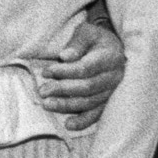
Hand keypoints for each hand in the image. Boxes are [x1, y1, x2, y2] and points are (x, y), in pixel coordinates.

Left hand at [28, 16, 124, 131]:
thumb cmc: (95, 39)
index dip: (64, 72)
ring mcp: (112, 91)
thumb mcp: (86, 32)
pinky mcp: (108, 101)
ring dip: (67, 105)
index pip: (85, 68)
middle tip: (42, 91)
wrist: (113, 48)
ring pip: (89, 102)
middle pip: (87, 87)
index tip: (46, 71)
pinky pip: (97, 114)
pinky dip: (83, 121)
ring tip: (47, 104)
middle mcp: (114, 76)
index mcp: (110, 57)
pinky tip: (68, 125)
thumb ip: (76, 43)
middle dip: (62, 90)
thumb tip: (65, 57)